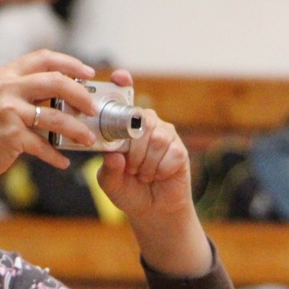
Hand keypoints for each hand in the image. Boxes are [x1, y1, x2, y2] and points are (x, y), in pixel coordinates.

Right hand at [0, 49, 98, 189]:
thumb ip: (19, 92)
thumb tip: (57, 94)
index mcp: (3, 75)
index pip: (43, 58)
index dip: (70, 63)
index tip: (87, 74)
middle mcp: (5, 88)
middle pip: (55, 81)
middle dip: (80, 94)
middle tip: (92, 108)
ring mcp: (8, 111)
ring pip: (55, 116)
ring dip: (76, 129)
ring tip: (88, 139)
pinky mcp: (11, 135)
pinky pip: (43, 145)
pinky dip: (56, 155)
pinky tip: (63, 162)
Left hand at [95, 70, 193, 222]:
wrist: (152, 211)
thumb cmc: (128, 191)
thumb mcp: (109, 182)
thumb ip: (108, 169)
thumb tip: (113, 155)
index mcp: (125, 128)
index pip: (125, 101)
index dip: (123, 85)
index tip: (119, 77)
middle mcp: (146, 126)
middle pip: (141, 122)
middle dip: (133, 151)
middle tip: (131, 169)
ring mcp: (165, 135)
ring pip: (155, 139)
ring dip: (146, 164)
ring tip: (143, 175)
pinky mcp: (180, 150)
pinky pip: (170, 154)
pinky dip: (159, 171)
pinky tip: (158, 176)